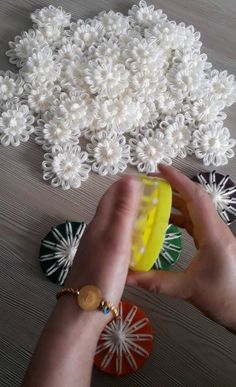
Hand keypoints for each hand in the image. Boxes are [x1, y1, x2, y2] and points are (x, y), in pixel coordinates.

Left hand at [65, 175, 140, 322]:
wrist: (84, 309)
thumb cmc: (103, 273)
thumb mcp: (116, 238)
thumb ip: (123, 210)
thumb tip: (129, 178)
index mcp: (100, 222)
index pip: (111, 194)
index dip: (126, 183)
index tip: (147, 179)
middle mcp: (96, 231)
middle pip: (112, 207)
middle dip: (130, 198)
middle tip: (154, 198)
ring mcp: (98, 247)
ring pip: (115, 224)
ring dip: (131, 216)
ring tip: (151, 217)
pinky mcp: (101, 260)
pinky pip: (117, 240)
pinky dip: (129, 234)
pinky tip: (139, 243)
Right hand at [127, 164, 235, 331]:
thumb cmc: (224, 299)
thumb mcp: (189, 290)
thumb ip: (157, 282)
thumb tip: (128, 277)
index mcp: (213, 235)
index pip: (195, 198)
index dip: (177, 180)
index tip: (160, 168)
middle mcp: (217, 230)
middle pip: (195, 198)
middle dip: (173, 185)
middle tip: (150, 181)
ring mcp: (218, 235)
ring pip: (196, 209)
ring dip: (177, 200)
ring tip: (154, 198)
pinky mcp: (216, 241)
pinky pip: (197, 221)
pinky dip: (181, 215)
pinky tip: (167, 220)